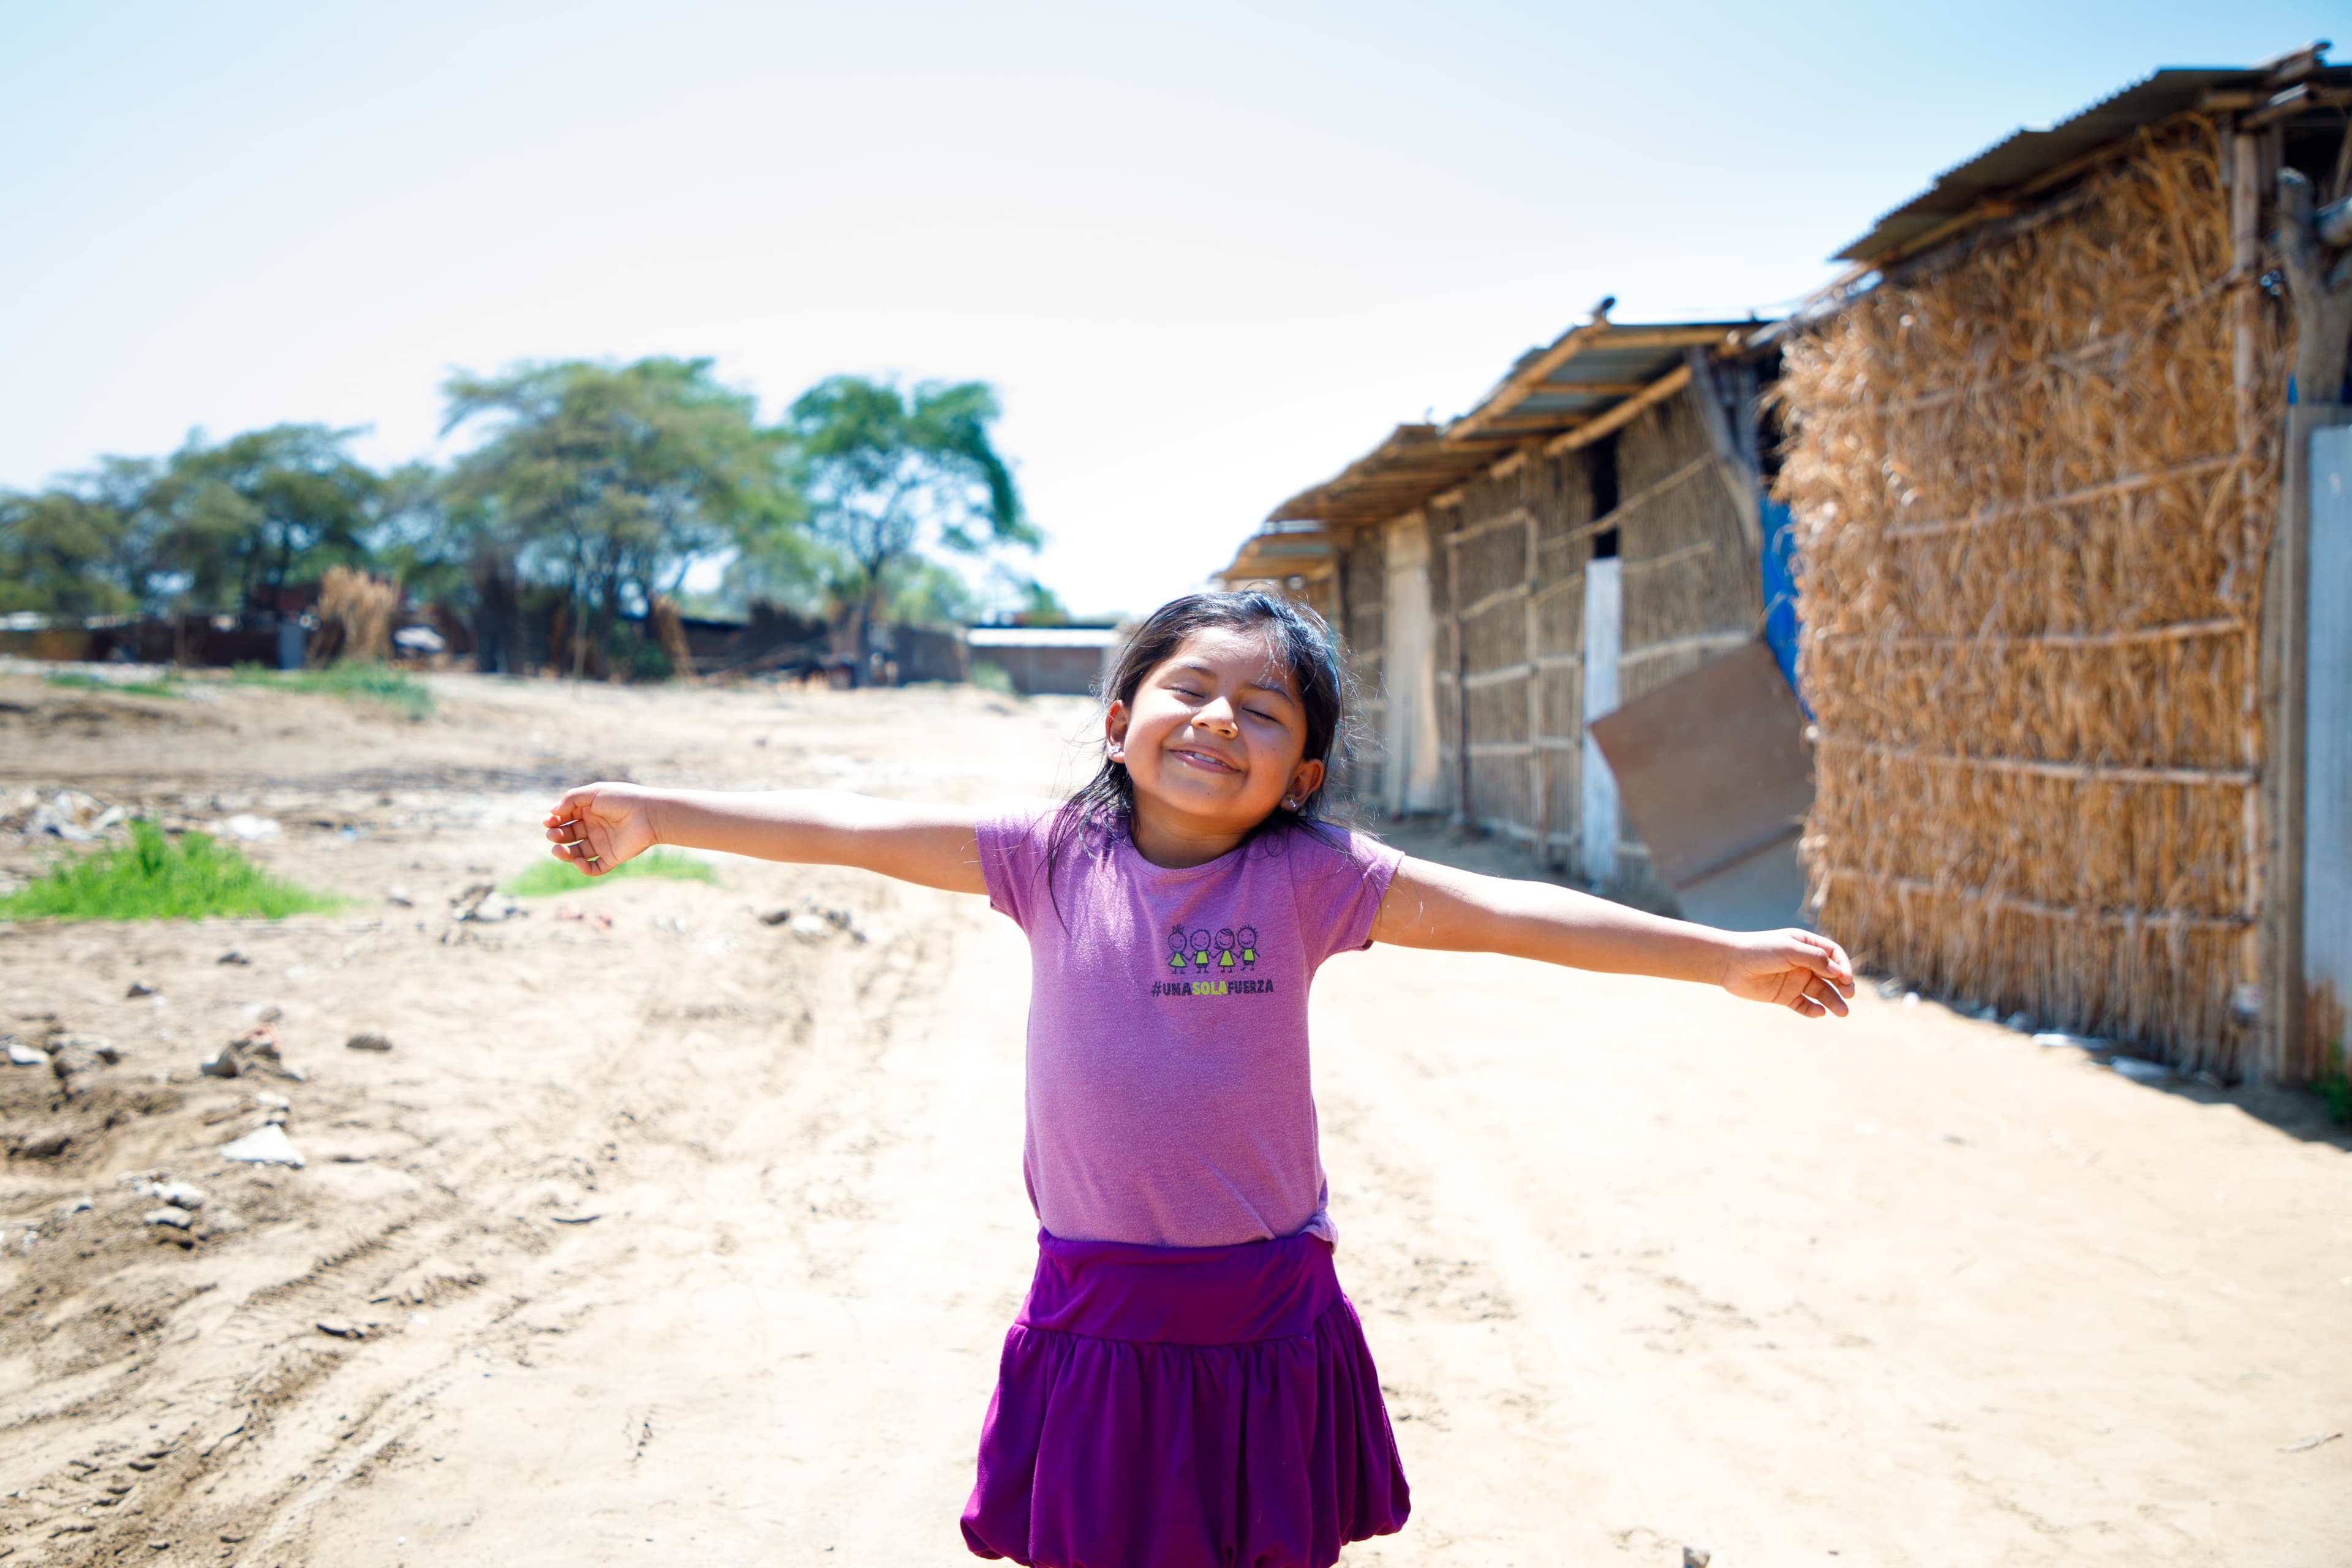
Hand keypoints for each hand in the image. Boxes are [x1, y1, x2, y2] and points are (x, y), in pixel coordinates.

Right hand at [542, 782, 659, 876]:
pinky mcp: (612, 857)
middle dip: (557, 836)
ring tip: (557, 849)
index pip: (566, 818)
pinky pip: (594, 868)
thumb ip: (571, 799)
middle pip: (569, 835)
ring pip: (577, 853)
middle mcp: (595, 827)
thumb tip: (553, 811)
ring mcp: (603, 843)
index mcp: (590, 811)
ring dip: (564, 853)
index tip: (548, 821)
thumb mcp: (594, 793)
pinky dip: (583, 868)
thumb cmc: (623, 799)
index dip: (554, 820)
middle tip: (553, 835)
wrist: (649, 814)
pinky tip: (578, 861)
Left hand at [1716, 929, 1854, 1017]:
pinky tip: (1819, 1013)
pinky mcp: (1785, 996)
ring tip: (1842, 1012)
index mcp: (1806, 945)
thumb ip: (1814, 959)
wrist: (1729, 963)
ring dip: (1833, 1001)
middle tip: (1849, 995)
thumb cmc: (1760, 950)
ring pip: (1821, 992)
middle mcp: (1803, 963)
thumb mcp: (1789, 950)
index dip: (1843, 966)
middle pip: (1831, 975)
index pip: (1833, 955)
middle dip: (1843, 985)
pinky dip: (1813, 1010)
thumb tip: (1838, 971)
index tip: (1845, 978)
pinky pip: (1804, 1005)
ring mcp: (1795, 980)